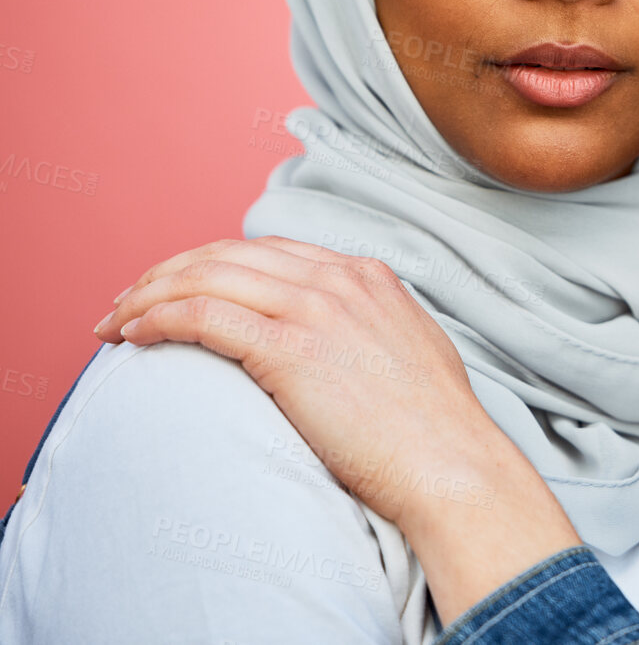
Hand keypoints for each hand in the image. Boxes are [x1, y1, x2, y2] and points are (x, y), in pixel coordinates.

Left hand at [97, 236, 580, 621]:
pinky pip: (202, 315)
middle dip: (166, 274)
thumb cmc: (430, 429)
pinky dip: (158, 318)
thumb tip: (328, 342)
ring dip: (147, 295)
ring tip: (114, 323)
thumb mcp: (406, 350)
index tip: (176, 292)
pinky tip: (135, 336)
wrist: (449, 462)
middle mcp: (338, 279)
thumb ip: (366, 327)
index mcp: (366, 276)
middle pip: (227, 254)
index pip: (267, 251)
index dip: (210, 266)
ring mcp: (316, 308)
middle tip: (126, 304)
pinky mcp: (290, 347)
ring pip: (206, 276)